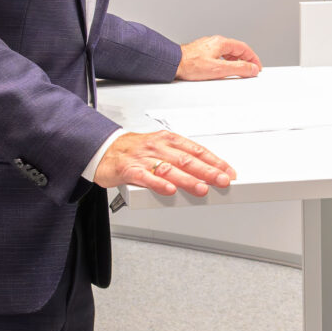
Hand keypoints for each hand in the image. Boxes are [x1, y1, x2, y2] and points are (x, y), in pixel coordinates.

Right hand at [93, 130, 234, 194]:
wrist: (103, 149)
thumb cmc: (134, 151)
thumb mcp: (160, 148)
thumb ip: (180, 159)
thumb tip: (207, 171)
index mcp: (167, 140)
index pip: (196, 150)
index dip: (214, 161)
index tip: (228, 171)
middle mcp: (157, 147)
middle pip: (186, 159)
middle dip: (207, 171)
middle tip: (222, 180)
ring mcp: (142, 158)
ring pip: (169, 168)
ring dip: (187, 179)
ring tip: (202, 188)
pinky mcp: (128, 170)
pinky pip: (145, 177)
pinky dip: (158, 184)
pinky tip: (169, 190)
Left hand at [177, 35, 261, 79]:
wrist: (172, 63)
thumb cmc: (191, 65)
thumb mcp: (219, 69)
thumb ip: (238, 68)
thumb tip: (252, 68)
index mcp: (221, 43)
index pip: (244, 48)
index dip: (253, 58)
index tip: (257, 67)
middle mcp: (215, 42)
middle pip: (237, 49)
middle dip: (246, 60)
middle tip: (250, 70)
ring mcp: (208, 46)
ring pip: (227, 52)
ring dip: (236, 61)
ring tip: (238, 71)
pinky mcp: (202, 52)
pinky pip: (219, 55)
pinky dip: (226, 61)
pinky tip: (223, 69)